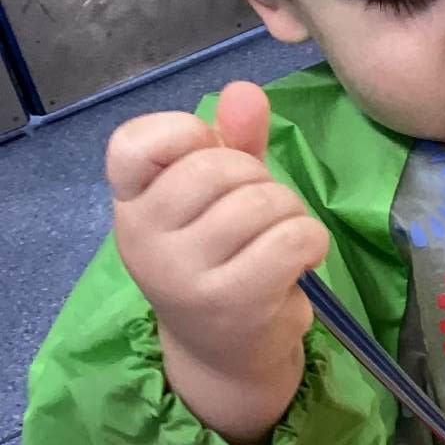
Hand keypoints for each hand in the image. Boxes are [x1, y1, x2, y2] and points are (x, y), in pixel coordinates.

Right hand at [107, 81, 328, 444]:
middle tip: (259, 213)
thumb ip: (232, 140)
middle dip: (259, 180)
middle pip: (218, 165)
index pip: (134, 142)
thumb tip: (244, 91)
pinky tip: (298, 262)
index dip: (184, 134)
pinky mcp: (232, 300)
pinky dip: (311, 242)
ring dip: (291, 213)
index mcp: (132, 203)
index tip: (209, 156)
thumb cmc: (222, 259)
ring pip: (263, 200)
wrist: (225, 354)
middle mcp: (144, 236)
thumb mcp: (220, 195)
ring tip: (278, 242)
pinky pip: (292, 237)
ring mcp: (184, 272)